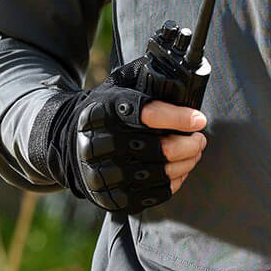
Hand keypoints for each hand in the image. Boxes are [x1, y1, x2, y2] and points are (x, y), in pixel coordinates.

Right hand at [31, 57, 206, 212]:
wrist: (71, 140)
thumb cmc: (107, 109)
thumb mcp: (119, 85)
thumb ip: (147, 77)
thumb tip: (184, 74)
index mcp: (103, 110)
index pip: (146, 114)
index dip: (177, 118)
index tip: (199, 120)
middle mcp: (98, 143)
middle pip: (156, 148)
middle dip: (188, 144)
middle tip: (200, 139)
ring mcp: (102, 173)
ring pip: (158, 173)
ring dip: (185, 163)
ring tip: (195, 152)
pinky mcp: (109, 196)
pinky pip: (151, 195)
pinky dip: (173, 183)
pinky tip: (181, 171)